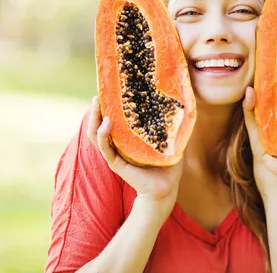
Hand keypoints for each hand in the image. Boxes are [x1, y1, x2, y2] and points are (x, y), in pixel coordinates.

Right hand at [87, 96, 182, 215]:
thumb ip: (172, 123)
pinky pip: (106, 148)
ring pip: (96, 135)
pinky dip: (103, 135)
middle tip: (98, 94)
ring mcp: (115, 154)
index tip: (108, 90)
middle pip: (98, 124)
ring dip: (94, 119)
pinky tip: (107, 123)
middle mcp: (117, 144)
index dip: (107, 105)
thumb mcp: (170, 138)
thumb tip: (182, 102)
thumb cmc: (168, 163)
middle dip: (96, 109)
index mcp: (126, 137)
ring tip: (97, 104)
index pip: (111, 118)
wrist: (167, 187)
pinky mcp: (117, 164)